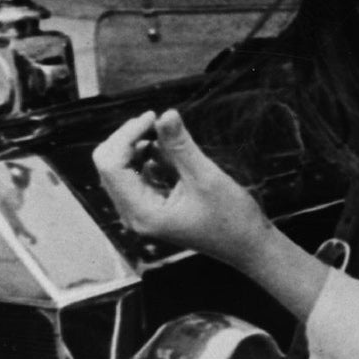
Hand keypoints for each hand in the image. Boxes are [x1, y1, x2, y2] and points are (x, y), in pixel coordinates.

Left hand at [93, 110, 270, 262]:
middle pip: (110, 166)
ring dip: (140, 147)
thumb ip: (181, 146)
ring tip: (170, 140)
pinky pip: (139, 175)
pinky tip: (172, 155)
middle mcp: (135, 216)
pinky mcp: (152, 207)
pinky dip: (150, 159)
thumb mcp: (206, 178)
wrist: (248, 246)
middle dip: (129, 139)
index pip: (110, 166)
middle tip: (157, 121)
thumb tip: (166, 113)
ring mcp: (142, 212)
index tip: (152, 117)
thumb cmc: (231, 220)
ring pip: (123, 169)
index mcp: (142, 213)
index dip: (125, 136)